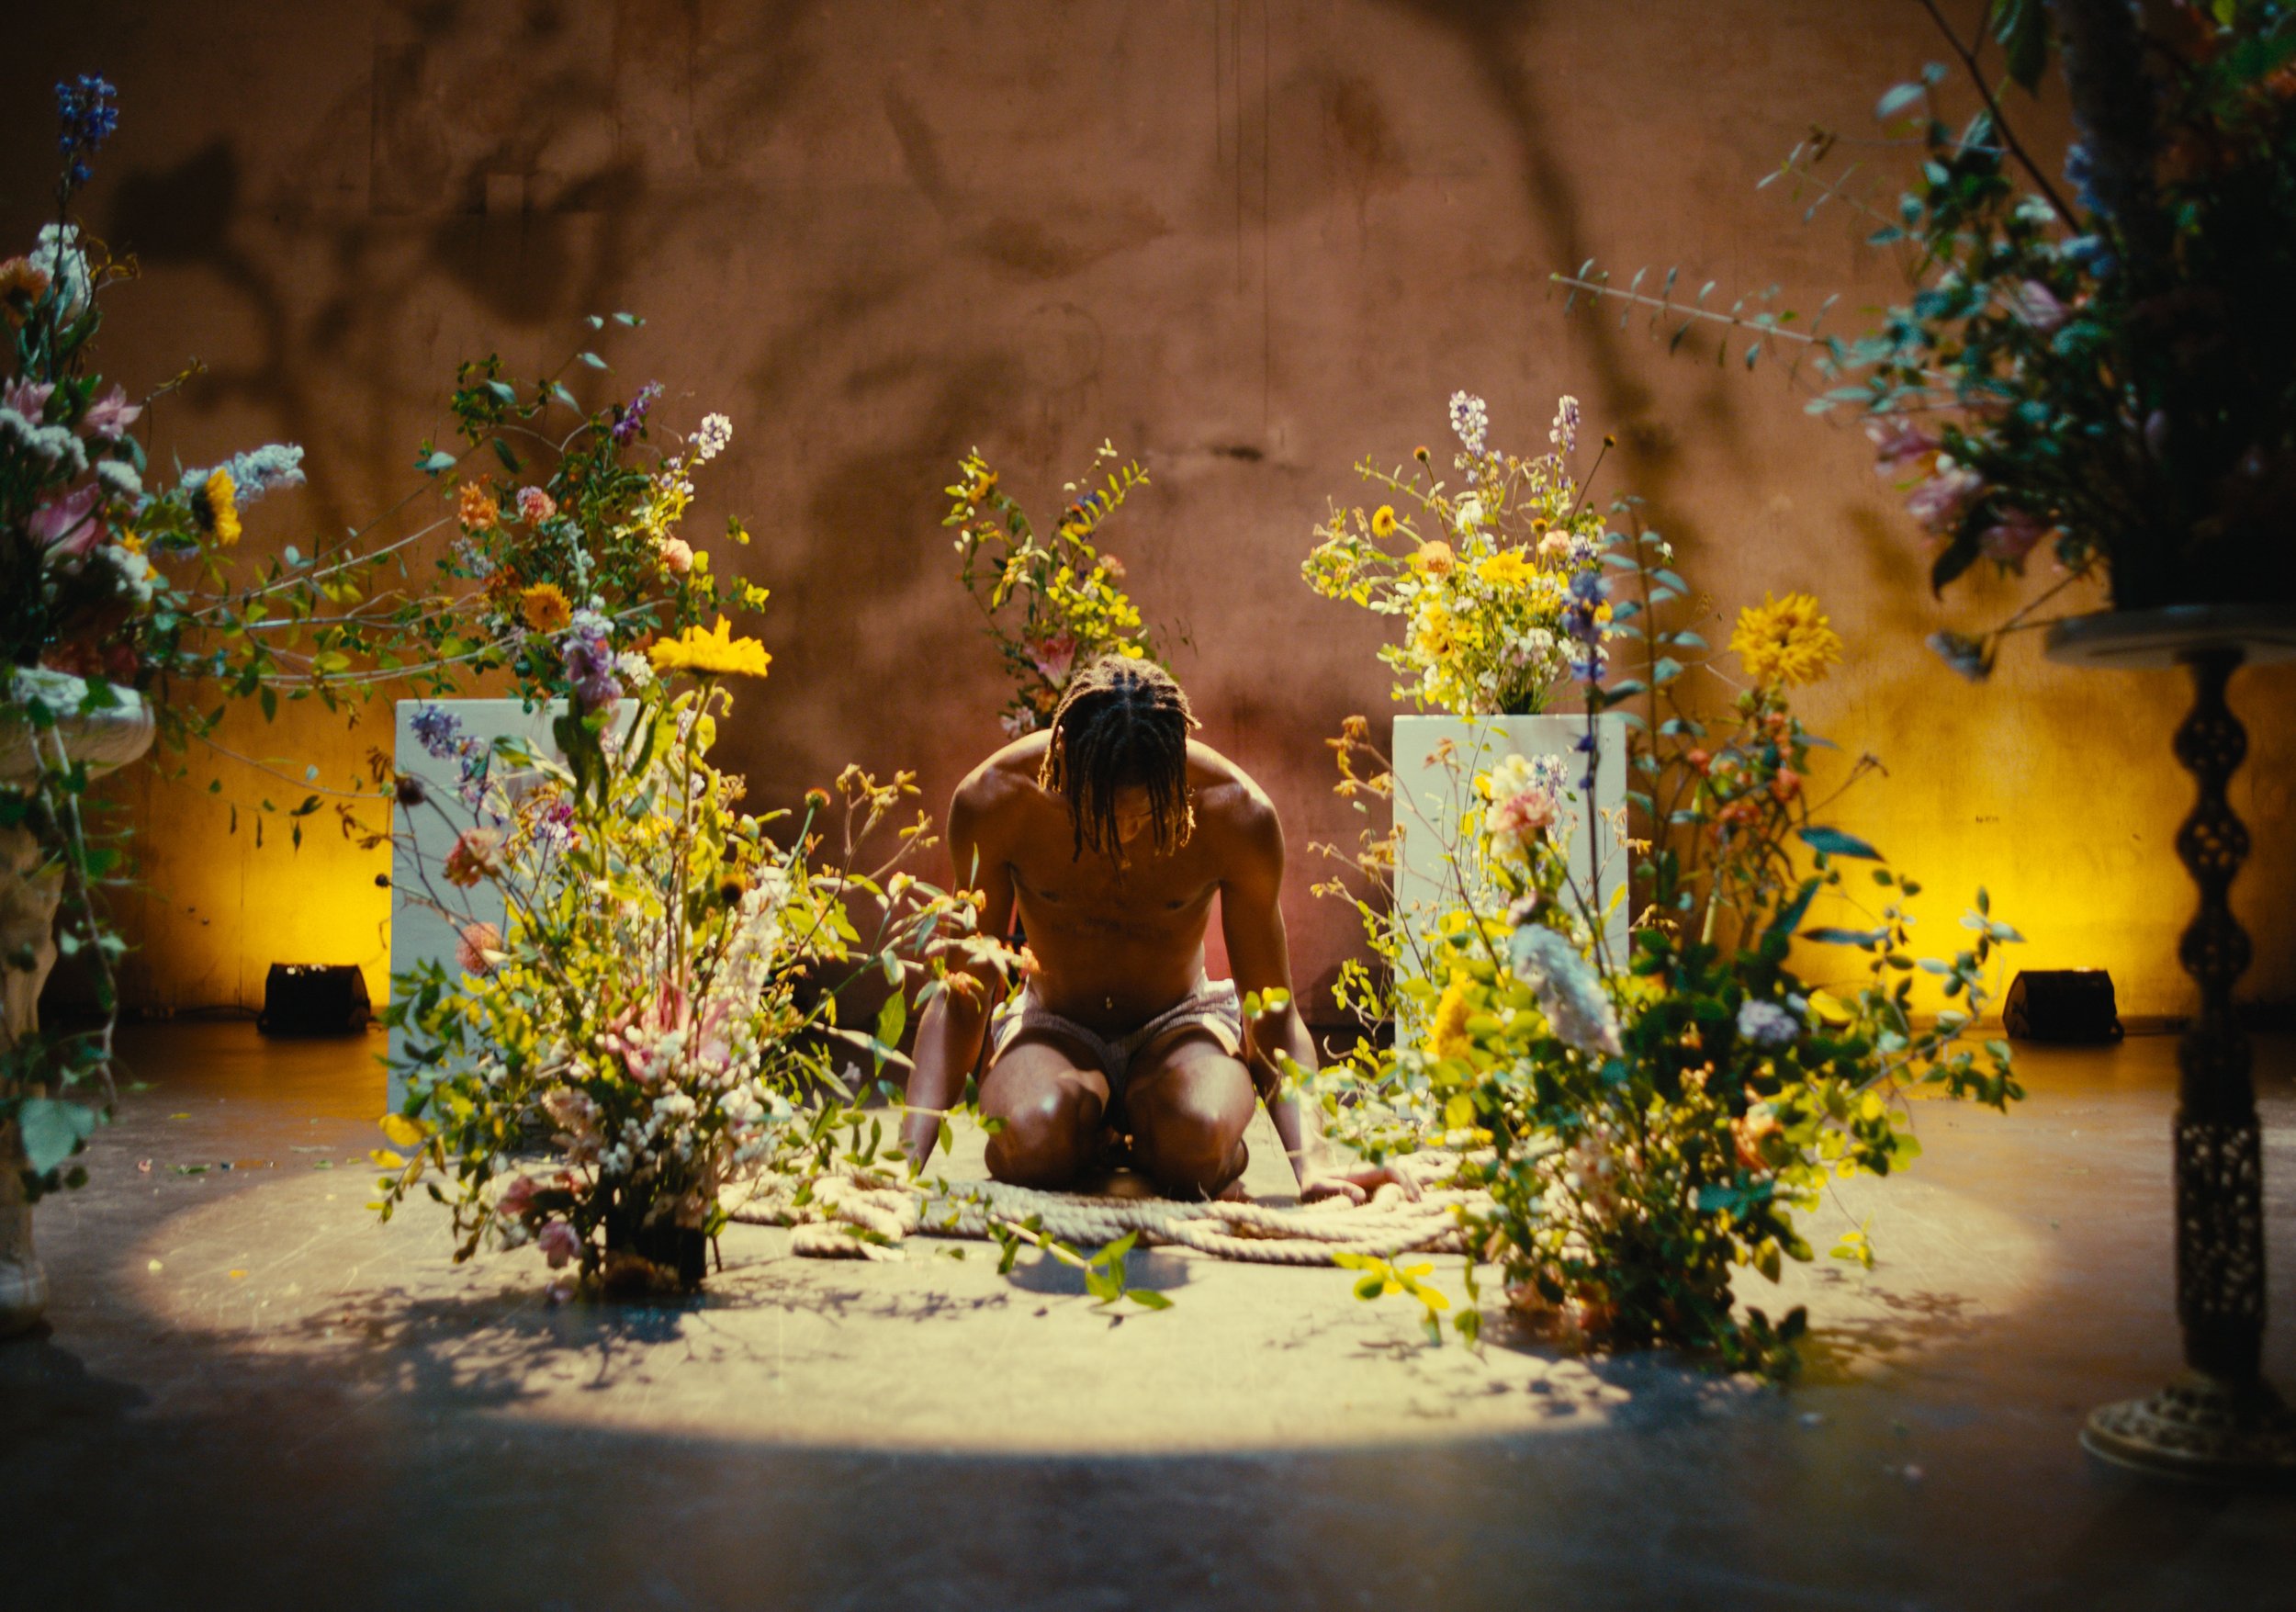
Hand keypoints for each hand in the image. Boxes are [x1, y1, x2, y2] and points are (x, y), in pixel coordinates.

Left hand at [1297, 1162, 1419, 1205]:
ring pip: (1400, 1183)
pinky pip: (1393, 1192)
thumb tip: (1360, 1197)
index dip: (1403, 1181)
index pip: (1391, 1170)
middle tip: (1421, 1204)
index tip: (1409, 1196)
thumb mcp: (1321, 1185)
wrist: (1312, 1181)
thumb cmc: (1315, 1184)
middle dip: (1413, 1186)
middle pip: (1401, 1174)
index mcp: (1363, 1171)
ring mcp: (1375, 1182)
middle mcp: (1372, 1174)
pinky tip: (1408, 1211)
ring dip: (1411, 1192)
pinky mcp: (1373, 1190)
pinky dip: (1403, 1199)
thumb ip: (1340, 1188)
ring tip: (1419, 1209)